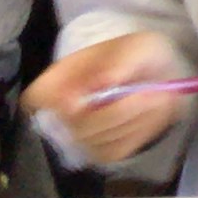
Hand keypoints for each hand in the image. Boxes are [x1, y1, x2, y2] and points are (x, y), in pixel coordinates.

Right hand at [22, 32, 195, 166]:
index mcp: (65, 76)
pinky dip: (137, 134)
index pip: (36, 96)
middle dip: (115, 111)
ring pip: (97, 141)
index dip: (51, 101)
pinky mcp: (103, 149)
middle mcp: (67, 108)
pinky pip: (114, 151)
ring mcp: (84, 132)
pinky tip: (146, 116)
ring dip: (132, 120)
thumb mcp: (138, 46)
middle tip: (145, 93)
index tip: (82, 96)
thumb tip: (101, 83)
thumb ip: (120, 61)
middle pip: (74, 126)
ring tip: (151, 98)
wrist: (161, 73)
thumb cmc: (140, 55)